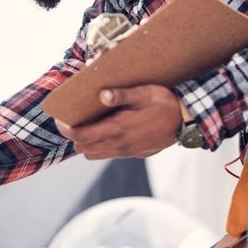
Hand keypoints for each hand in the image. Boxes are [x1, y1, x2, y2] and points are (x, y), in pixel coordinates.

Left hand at [55, 84, 181, 158]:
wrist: (187, 122)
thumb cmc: (165, 103)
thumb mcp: (144, 93)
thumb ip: (121, 95)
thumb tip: (101, 94)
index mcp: (118, 129)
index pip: (81, 135)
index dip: (66, 128)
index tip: (60, 119)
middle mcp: (119, 144)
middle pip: (83, 147)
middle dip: (74, 135)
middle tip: (73, 119)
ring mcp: (125, 151)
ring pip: (93, 154)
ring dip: (86, 142)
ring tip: (88, 125)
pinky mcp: (132, 154)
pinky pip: (107, 154)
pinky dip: (99, 145)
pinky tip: (106, 130)